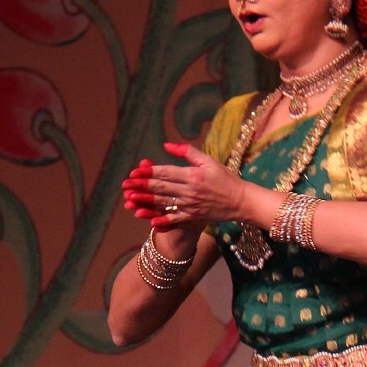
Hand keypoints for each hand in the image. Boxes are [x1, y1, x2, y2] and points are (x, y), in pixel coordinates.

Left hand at [122, 142, 245, 230]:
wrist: (241, 201)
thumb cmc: (225, 178)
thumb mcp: (208, 160)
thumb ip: (187, 152)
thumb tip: (167, 145)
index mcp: (193, 175)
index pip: (166, 173)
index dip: (149, 172)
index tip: (134, 172)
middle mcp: (190, 191)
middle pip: (161, 188)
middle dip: (142, 186)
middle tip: (126, 185)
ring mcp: (191, 205)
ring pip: (165, 203)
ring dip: (146, 202)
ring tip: (131, 201)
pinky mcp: (194, 216)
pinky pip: (176, 220)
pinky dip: (164, 222)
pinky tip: (151, 222)